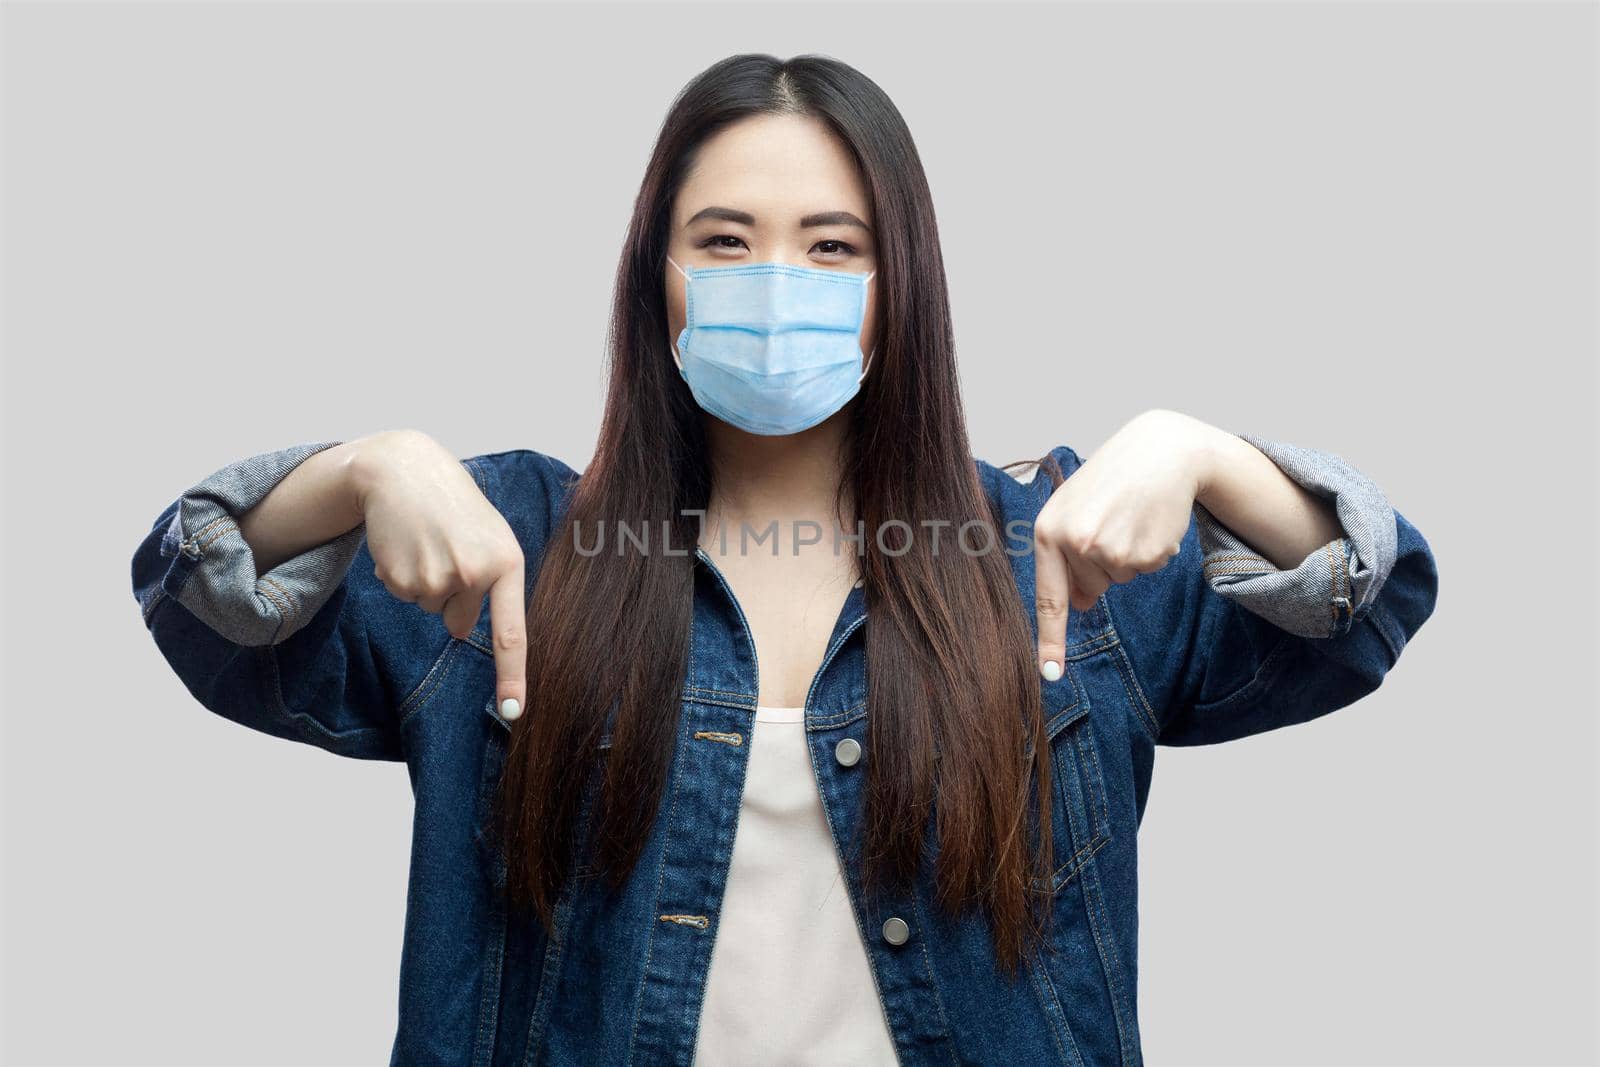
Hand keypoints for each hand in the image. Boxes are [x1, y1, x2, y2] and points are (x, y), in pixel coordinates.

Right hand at [351, 430, 528, 719]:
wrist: (405, 471)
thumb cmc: (454, 506)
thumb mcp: (490, 535)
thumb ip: (491, 583)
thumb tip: (462, 632)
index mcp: (506, 563)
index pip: (511, 633)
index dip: (512, 677)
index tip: (514, 712)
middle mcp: (474, 574)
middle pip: (458, 622)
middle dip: (450, 597)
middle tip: (445, 550)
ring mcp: (436, 578)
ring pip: (430, 609)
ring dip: (425, 582)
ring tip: (427, 541)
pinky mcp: (402, 578)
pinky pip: (405, 596)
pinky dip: (401, 576)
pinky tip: (406, 544)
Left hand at [1032, 409, 1220, 679]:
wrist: (1161, 450)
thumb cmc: (1113, 479)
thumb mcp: (1076, 509)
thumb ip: (1067, 555)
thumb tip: (1079, 604)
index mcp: (1049, 531)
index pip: (1048, 599)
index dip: (1050, 642)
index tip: (1051, 675)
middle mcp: (1076, 544)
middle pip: (1090, 589)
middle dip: (1102, 566)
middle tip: (1113, 522)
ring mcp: (1112, 551)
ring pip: (1119, 580)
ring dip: (1127, 555)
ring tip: (1130, 516)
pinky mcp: (1147, 554)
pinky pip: (1146, 571)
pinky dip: (1151, 552)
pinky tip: (1149, 521)